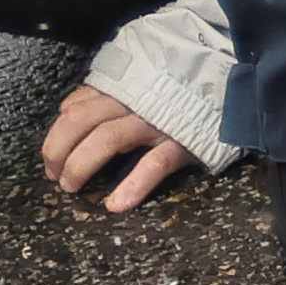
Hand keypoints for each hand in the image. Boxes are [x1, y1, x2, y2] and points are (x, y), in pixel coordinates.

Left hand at [45, 83, 196, 213]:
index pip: (75, 110)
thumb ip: (103, 92)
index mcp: (123, 87)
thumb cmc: (182, 87)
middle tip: (57, 177)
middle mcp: (135, 100)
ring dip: (82, 166)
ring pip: (107, 140)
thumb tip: (67, 109)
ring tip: (74, 188)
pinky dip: (133, 185)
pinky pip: (154, 163)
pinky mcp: (184, 140)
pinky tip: (117, 204)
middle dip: (60, 153)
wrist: (234, 81)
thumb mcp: (139, 79)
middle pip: (82, 124)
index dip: (56, 137)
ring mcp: (158, 120)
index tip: (51, 160)